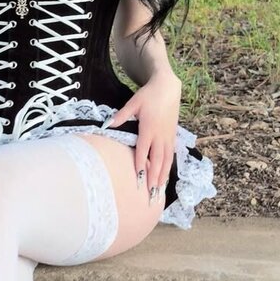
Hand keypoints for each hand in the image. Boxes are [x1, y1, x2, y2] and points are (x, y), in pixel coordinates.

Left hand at [107, 73, 181, 203]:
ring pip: (166, 160)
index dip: (141, 165)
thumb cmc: (148, 95)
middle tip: (151, 193)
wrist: (168, 87)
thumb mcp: (133, 102)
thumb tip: (106, 125)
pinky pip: (171, 155)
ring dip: (163, 176)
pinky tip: (165, 177)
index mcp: (149, 128)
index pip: (143, 151)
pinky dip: (168, 168)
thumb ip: (121, 115)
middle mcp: (160, 135)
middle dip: (154, 177)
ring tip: (159, 191)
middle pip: (157, 160)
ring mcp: (168, 136)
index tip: (139, 179)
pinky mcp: (173, 136)